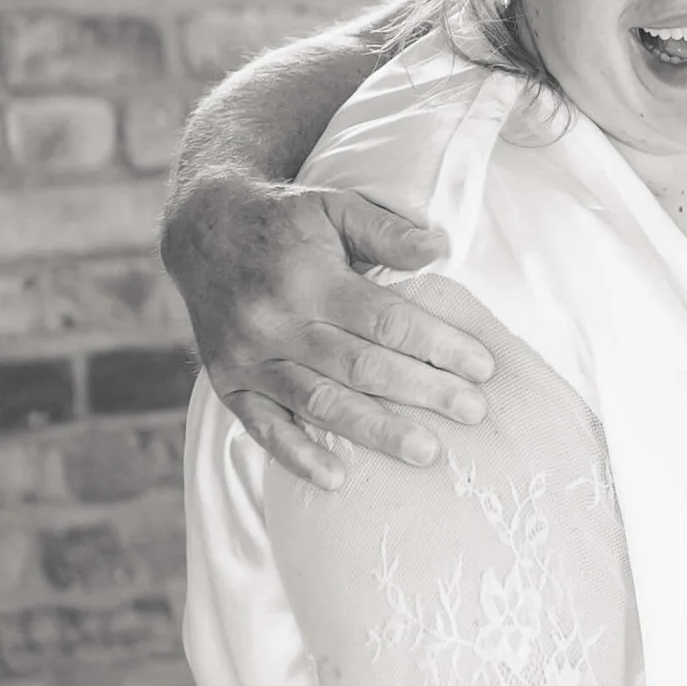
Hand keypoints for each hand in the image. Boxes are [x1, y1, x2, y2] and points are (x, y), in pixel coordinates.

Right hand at [165, 173, 494, 488]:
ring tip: (426, 452)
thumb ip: (386, 231)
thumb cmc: (285, 223)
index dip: (436, 344)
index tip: (482, 367)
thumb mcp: (333, 207)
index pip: (385, 319)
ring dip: (375, 431)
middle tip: (474, 413)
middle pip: (361, 366)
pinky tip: (335, 478)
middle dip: (423, 392)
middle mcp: (276, 321)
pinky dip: (296, 456)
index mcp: (308, 278)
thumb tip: (441, 248)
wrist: (204, 232)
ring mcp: (250, 358)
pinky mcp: (229, 384)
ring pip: (320, 402)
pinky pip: (263, 428)